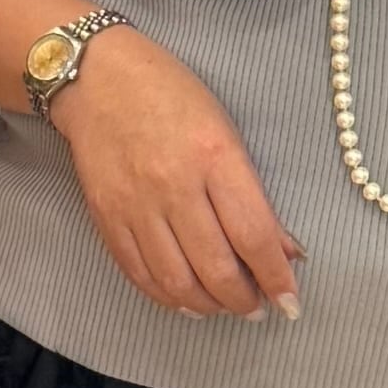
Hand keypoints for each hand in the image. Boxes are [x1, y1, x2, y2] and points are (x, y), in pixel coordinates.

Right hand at [53, 23, 302, 318]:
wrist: (97, 79)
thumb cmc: (172, 96)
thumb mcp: (226, 131)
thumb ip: (252, 194)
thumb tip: (284, 249)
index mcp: (214, 156)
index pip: (254, 234)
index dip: (276, 277)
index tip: (290, 301)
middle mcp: (174, 185)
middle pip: (216, 268)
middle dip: (244, 301)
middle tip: (257, 308)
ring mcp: (136, 205)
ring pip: (177, 282)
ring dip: (209, 306)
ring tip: (225, 307)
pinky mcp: (106, 217)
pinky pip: (140, 274)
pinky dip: (168, 297)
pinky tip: (187, 300)